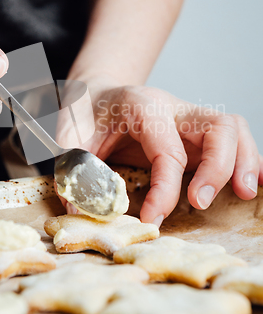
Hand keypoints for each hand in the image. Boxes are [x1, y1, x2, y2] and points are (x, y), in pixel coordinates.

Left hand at [57, 80, 262, 224]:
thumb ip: (72, 166)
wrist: (98, 94)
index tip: (152, 219)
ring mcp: (189, 118)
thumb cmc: (87, 112)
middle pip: (218, 127)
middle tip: (200, 203)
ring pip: (233, 129)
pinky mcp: (195, 130)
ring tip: (242, 194)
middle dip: (218, 168)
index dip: (165, 190)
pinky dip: (246, 158)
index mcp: (143, 105)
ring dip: (243, 161)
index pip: (168, 150)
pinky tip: (251, 180)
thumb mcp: (69, 133)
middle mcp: (173, 108)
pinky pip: (232, 137)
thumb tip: (80, 209)